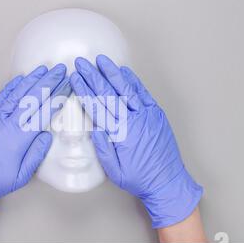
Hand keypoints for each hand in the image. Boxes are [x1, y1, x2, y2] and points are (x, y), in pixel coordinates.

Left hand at [0, 64, 70, 241]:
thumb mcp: (23, 174)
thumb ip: (37, 153)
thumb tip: (46, 135)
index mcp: (18, 138)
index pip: (43, 112)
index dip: (57, 97)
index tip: (66, 86)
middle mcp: (6, 125)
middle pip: (31, 98)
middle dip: (47, 82)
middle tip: (59, 70)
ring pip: (15, 94)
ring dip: (31, 80)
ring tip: (43, 70)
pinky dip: (10, 87)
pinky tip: (20, 79)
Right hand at [71, 55, 202, 227]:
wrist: (167, 181)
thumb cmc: (140, 178)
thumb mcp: (114, 171)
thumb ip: (103, 149)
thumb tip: (94, 129)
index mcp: (120, 134)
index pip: (97, 107)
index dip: (85, 91)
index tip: (76, 78)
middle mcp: (134, 121)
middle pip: (109, 93)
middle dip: (93, 76)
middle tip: (82, 63)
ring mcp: (147, 115)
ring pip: (126, 89)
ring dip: (112, 73)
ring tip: (101, 60)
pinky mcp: (157, 114)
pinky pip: (143, 94)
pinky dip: (133, 81)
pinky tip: (124, 71)